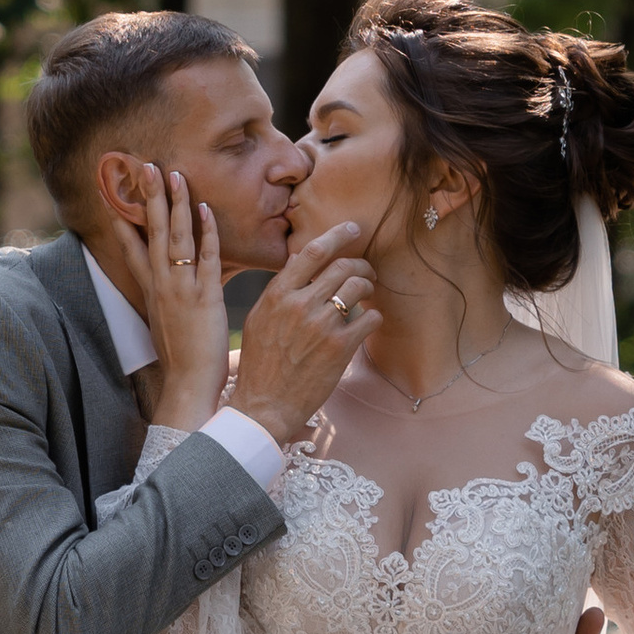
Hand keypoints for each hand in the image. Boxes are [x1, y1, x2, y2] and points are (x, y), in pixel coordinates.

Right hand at [106, 163, 229, 428]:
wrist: (187, 387)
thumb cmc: (183, 363)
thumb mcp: (166, 329)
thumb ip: (166, 307)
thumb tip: (167, 299)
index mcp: (151, 293)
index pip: (131, 250)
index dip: (122, 221)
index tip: (114, 195)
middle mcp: (161, 286)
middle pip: (149, 233)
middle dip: (147, 197)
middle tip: (144, 165)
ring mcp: (180, 289)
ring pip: (174, 238)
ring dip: (173, 204)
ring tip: (172, 173)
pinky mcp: (204, 297)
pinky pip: (206, 257)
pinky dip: (205, 232)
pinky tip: (205, 209)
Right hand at [229, 218, 377, 444]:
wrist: (264, 405)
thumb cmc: (260, 364)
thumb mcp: (259, 320)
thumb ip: (279, 291)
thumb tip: (297, 262)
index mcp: (278, 294)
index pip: (312, 251)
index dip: (338, 235)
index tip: (354, 229)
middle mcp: (300, 304)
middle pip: (343, 266)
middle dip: (361, 265)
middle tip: (368, 272)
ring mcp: (321, 325)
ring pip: (359, 288)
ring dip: (369, 288)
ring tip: (369, 295)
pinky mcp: (340, 347)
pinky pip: (370, 318)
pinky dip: (374, 317)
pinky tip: (368, 322)